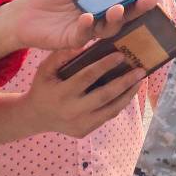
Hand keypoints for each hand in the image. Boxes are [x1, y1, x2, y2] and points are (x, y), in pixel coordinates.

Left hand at [0, 0, 159, 62]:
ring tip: (118, 7)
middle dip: (139, 8)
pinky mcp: (73, 39)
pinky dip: (88, 26)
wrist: (22, 12)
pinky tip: (87, 17)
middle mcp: (98, 14)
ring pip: (109, 27)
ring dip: (116, 18)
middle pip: (125, 13)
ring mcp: (88, 28)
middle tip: (150, 0)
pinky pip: (85, 34)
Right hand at [21, 49, 145, 138]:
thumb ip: (61, 56)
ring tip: (140, 80)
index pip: (87, 77)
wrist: (35, 117)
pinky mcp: (85, 131)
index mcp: (61, 93)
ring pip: (110, 110)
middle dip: (124, 82)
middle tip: (140, 70)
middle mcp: (71, 111)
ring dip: (128, 94)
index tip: (121, 55)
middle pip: (104, 96)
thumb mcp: (44, 70)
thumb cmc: (43, 87)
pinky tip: (129, 91)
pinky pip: (107, 116)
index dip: (104, 65)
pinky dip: (120, 103)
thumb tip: (82, 44)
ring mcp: (80, 124)